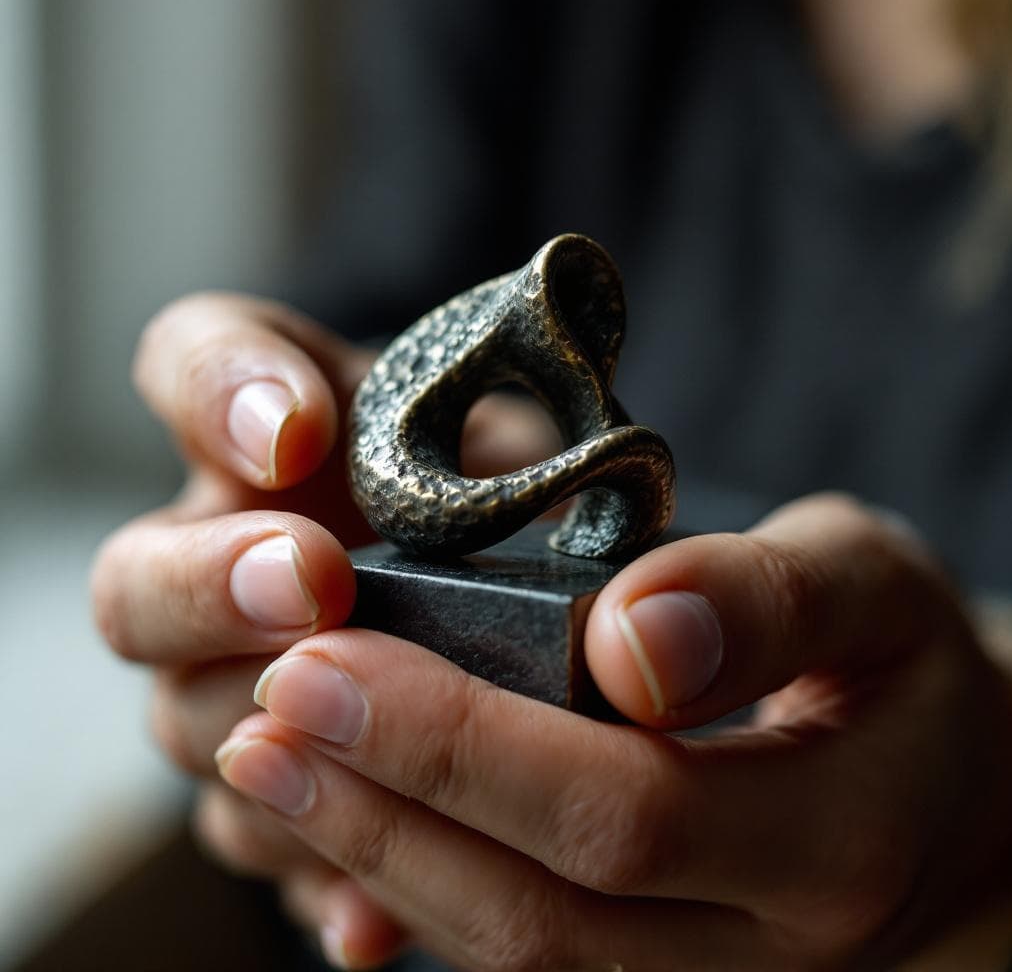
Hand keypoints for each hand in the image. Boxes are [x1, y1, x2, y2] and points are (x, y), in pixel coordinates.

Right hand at [91, 292, 557, 966]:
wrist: (511, 582)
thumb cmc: (520, 501)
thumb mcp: (542, 459)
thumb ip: (558, 486)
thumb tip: (609, 600)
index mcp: (282, 434)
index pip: (195, 360)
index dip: (219, 388)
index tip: (294, 429)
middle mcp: (229, 560)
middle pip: (139, 580)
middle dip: (210, 585)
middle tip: (313, 583)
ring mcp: (236, 681)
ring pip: (187, 725)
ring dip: (260, 740)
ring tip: (352, 752)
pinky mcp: (285, 786)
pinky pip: (262, 839)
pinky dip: (316, 874)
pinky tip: (373, 914)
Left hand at [213, 494, 1011, 969]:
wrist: (954, 785)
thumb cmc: (904, 663)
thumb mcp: (870, 586)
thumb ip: (765, 600)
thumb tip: (629, 640)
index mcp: (836, 842)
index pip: (619, 812)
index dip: (459, 742)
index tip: (329, 658)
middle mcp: (765, 950)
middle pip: (539, 910)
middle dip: (382, 807)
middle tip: (260, 713)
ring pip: (513, 955)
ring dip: (374, 857)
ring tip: (265, 761)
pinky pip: (522, 957)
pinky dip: (417, 890)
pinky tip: (344, 813)